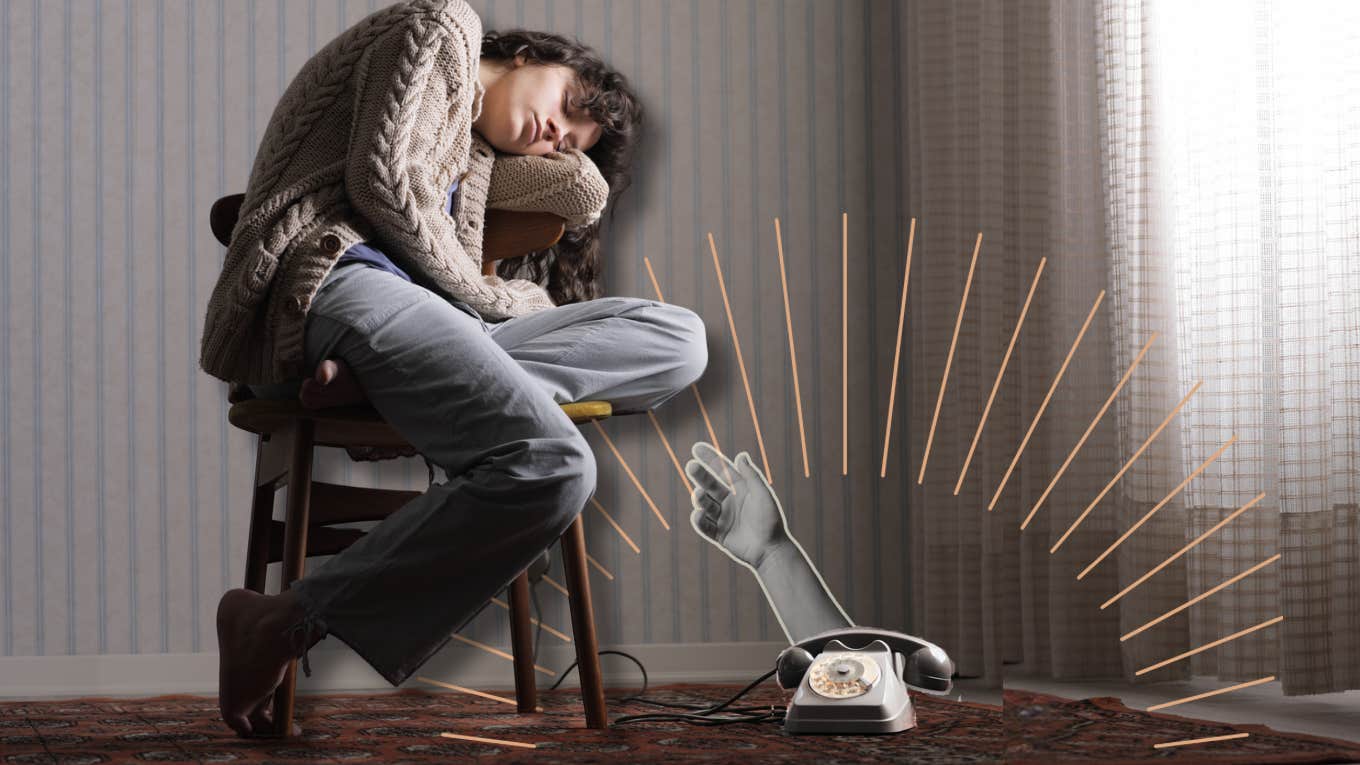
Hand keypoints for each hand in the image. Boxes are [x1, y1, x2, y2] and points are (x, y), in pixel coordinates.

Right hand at [685, 441, 790, 569]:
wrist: (771, 550)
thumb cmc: (770, 520)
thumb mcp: (762, 494)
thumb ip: (751, 476)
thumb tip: (741, 455)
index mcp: (740, 489)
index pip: (722, 470)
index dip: (710, 459)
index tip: (696, 448)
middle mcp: (729, 501)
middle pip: (709, 485)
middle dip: (700, 475)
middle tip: (691, 466)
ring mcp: (723, 517)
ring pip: (705, 504)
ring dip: (699, 498)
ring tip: (699, 494)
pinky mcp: (719, 534)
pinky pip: (704, 525)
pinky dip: (698, 520)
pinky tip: (698, 513)